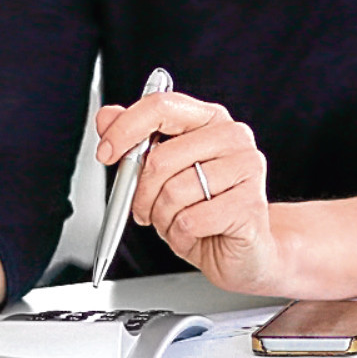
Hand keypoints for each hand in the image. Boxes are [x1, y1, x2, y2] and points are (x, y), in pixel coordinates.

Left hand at [93, 83, 280, 293]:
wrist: (244, 251)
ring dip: (162, 217)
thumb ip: (134, 142)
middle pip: (162, 157)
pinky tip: (194, 234)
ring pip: (174, 192)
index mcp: (209, 119)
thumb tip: (107, 117)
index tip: (106, 153)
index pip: (161, 106)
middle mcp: (233, 137)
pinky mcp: (250, 205)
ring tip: (176, 221)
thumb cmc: (203, 210)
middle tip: (144, 208)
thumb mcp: (162, 175)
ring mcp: (247, 168)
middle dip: (141, 192)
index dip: (125, 129)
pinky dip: (181, 235)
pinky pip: (191, 220)